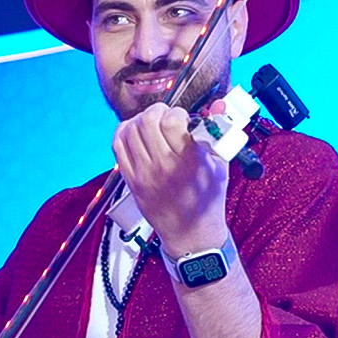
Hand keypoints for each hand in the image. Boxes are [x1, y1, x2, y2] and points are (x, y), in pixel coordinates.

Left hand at [112, 102, 228, 255]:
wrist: (190, 233)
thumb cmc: (208, 200)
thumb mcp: (220, 165)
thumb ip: (218, 132)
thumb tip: (219, 104)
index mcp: (189, 163)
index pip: (171, 121)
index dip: (177, 113)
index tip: (183, 120)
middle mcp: (163, 167)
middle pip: (147, 121)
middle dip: (158, 111)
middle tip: (166, 117)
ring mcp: (143, 175)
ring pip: (130, 130)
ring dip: (141, 120)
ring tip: (152, 124)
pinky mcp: (131, 180)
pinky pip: (118, 146)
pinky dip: (125, 132)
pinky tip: (136, 132)